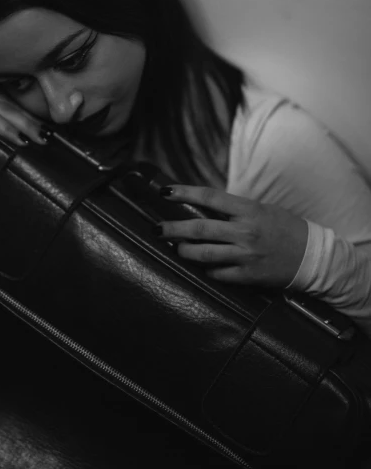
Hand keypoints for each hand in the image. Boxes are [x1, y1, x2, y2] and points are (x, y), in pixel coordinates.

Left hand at [157, 186, 307, 286]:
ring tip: (176, 248)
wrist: (311, 256)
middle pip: (200, 228)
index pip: (209, 197)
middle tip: (157, 228)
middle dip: (173, 228)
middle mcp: (245, 232)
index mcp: (248, 210)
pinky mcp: (248, 276)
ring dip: (185, 251)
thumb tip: (203, 207)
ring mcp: (245, 256)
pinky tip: (202, 266)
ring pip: (204, 254)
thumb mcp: (260, 210)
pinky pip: (218, 273)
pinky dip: (207, 269)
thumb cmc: (285, 228)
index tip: (166, 192)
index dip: (184, 193)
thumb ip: (234, 210)